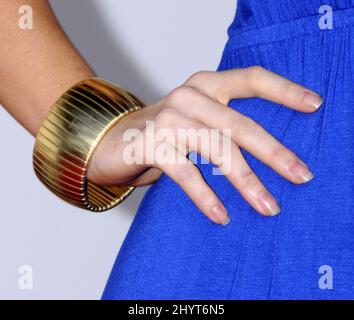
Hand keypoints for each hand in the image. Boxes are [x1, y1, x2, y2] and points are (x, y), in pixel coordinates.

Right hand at [88, 66, 322, 224]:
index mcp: (205, 85)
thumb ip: (224, 126)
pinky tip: (221, 216)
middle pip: (241, 124)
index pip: (251, 79)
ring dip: (246, 181)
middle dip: (274, 153)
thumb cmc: (161, 133)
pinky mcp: (150, 144)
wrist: (108, 140)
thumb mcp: (197, 121)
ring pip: (217, 149)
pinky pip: (186, 172)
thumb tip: (270, 157)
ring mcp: (169, 119)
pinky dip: (206, 196)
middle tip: (301, 176)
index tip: (313, 105)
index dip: (284, 90)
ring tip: (267, 207)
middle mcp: (189, 96)